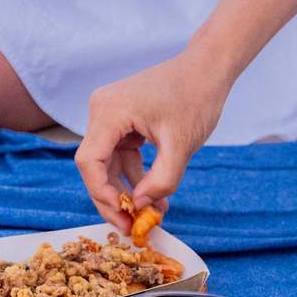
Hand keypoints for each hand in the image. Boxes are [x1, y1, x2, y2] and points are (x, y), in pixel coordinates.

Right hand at [75, 50, 230, 229]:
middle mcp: (102, 111)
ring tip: (150, 215)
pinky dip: (135, 176)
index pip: (89, 161)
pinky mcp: (122, 121)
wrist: (208, 68)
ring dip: (126, 190)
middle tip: (131, 227)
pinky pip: (121, 155)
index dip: (101, 193)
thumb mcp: (181, 145)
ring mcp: (110, 115)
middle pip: (94, 166)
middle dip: (113, 198)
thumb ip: (160, 180)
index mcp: (109, 111)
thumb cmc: (196, 97)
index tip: (123, 216)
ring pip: (107, 164)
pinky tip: (154, 197)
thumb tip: (139, 207)